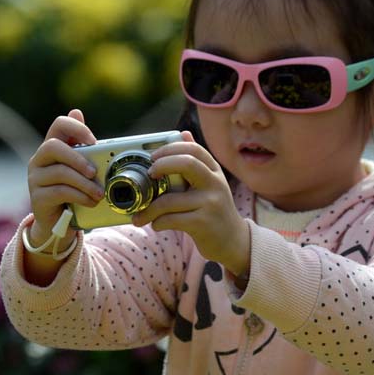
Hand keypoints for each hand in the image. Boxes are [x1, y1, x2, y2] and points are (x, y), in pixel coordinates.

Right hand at [27, 109, 103, 247]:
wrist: (58, 223)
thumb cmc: (72, 192)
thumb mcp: (80, 169)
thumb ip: (82, 147)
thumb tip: (77, 111)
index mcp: (52, 148)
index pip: (59, 124)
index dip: (77, 128)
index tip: (93, 141)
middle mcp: (39, 160)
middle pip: (52, 146)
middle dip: (77, 158)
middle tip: (94, 172)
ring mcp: (35, 179)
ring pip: (60, 172)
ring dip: (84, 183)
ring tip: (99, 193)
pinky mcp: (37, 197)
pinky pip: (60, 192)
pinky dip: (80, 196)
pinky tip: (90, 202)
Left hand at [131, 131, 250, 276]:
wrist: (233, 241)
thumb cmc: (214, 210)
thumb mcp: (210, 183)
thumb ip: (196, 161)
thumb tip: (183, 133)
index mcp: (214, 171)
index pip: (193, 149)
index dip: (170, 149)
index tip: (153, 157)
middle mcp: (215, 184)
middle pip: (187, 163)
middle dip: (162, 165)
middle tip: (149, 174)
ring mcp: (211, 203)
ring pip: (170, 200)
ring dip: (149, 209)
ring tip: (140, 216)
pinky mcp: (203, 223)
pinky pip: (171, 219)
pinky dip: (158, 222)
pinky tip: (156, 224)